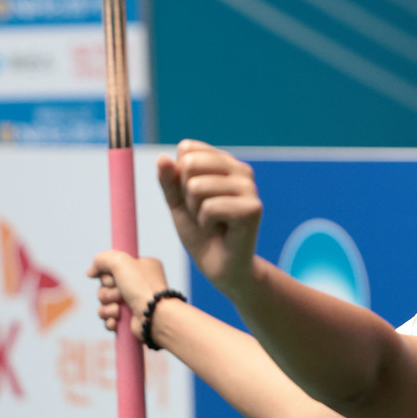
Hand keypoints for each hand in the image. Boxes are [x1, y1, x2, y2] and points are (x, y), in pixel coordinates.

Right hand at [87, 252, 168, 339]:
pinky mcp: (129, 319)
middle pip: (106, 285)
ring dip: (108, 307)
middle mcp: (138, 283)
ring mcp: (134, 302)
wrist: (154, 316)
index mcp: (141, 267)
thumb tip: (90, 272)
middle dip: (108, 292)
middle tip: (120, 294)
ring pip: (105, 303)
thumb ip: (103, 259)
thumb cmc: (142, 287)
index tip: (111, 277)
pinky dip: (110, 320)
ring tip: (118, 310)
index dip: (108, 274)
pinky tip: (116, 321)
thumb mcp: (121, 262)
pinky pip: (109, 318)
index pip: (113, 267)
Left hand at [157, 140, 261, 293]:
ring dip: (196, 212)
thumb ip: (169, 180)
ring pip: (197, 187)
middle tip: (203, 213)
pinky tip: (220, 232)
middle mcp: (241, 170)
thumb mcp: (178, 203)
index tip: (194, 199)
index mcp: (225, 162)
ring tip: (211, 223)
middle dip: (187, 195)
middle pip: (190, 164)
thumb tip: (163, 158)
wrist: (220, 268)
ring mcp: (250, 188)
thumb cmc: (201, 233)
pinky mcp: (253, 208)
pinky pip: (209, 208)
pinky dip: (206, 224)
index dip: (180, 178)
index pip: (187, 149)